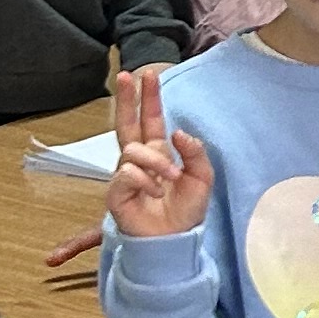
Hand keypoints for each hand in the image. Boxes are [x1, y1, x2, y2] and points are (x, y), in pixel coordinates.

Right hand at [104, 68, 212, 240]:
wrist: (176, 242)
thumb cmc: (186, 213)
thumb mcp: (202, 178)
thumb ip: (194, 152)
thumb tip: (178, 132)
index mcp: (159, 154)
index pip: (151, 121)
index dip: (149, 99)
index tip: (148, 75)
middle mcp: (139, 162)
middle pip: (126, 124)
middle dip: (126, 99)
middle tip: (124, 75)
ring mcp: (126, 177)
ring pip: (131, 150)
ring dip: (155, 161)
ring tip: (170, 178)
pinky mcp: (116, 194)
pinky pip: (126, 174)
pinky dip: (144, 180)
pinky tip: (154, 192)